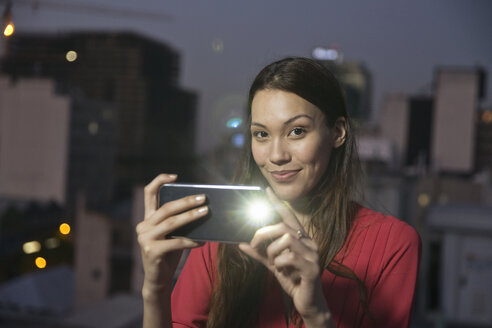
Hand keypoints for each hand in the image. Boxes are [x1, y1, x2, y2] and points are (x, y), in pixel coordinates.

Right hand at [136, 174, 207, 293]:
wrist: (158, 279)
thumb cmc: (168, 253)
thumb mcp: (172, 234)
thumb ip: (178, 222)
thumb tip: (201, 208)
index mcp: (148, 218)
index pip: (148, 193)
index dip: (159, 181)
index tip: (175, 176)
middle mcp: (143, 226)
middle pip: (166, 207)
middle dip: (186, 201)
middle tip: (203, 198)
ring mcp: (145, 239)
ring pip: (171, 222)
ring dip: (191, 217)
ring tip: (206, 212)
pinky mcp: (152, 251)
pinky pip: (176, 242)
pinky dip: (190, 241)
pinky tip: (202, 241)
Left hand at [239, 188, 331, 326]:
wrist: (307, 303)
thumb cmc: (292, 280)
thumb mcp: (273, 264)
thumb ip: (259, 253)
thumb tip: (241, 243)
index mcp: (302, 238)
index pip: (289, 216)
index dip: (277, 204)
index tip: (266, 191)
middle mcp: (310, 243)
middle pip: (284, 226)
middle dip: (264, 233)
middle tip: (254, 243)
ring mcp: (313, 255)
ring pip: (287, 239)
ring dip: (273, 251)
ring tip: (275, 264)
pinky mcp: (313, 269)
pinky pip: (290, 258)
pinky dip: (280, 264)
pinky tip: (284, 272)